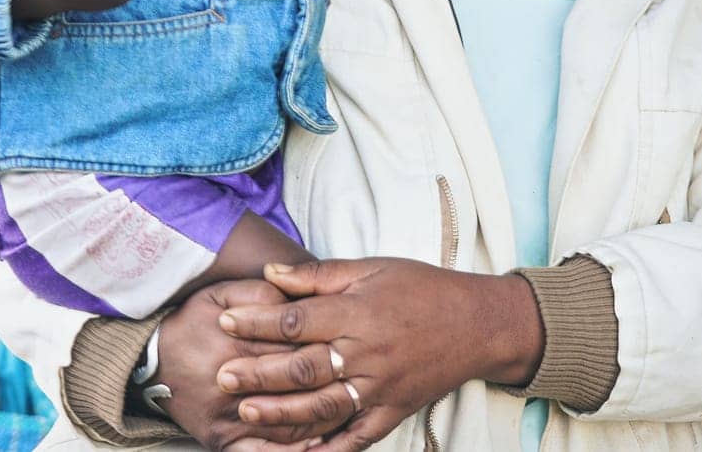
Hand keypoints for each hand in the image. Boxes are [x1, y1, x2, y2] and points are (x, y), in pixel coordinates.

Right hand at [155, 280, 344, 451]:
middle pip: (295, 386)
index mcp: (237, 340)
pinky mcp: (221, 440)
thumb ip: (261, 291)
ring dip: (321, 421)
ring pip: (286, 424)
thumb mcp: (222, 294)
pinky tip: (316, 445)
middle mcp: (232, 382)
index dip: (326, 344)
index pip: (294, 345)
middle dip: (332, 383)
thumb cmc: (194, 322)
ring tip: (352, 411)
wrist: (152, 360)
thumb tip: (296, 296)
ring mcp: (227, 416)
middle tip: (359, 378)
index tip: (352, 342)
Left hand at [214, 259, 542, 451]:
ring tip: (248, 412)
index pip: (297, 319)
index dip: (257, 321)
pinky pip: (358, 437)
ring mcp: (380, 388)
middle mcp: (366, 353)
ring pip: (324, 406)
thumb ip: (318, 274)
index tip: (224, 319)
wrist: (478, 324)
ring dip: (283, 412)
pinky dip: (330, 449)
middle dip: (260, 372)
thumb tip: (270, 274)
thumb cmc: (422, 289)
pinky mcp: (393, 412)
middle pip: (304, 367)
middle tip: (222, 375)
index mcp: (357, 313)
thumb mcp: (371, 268)